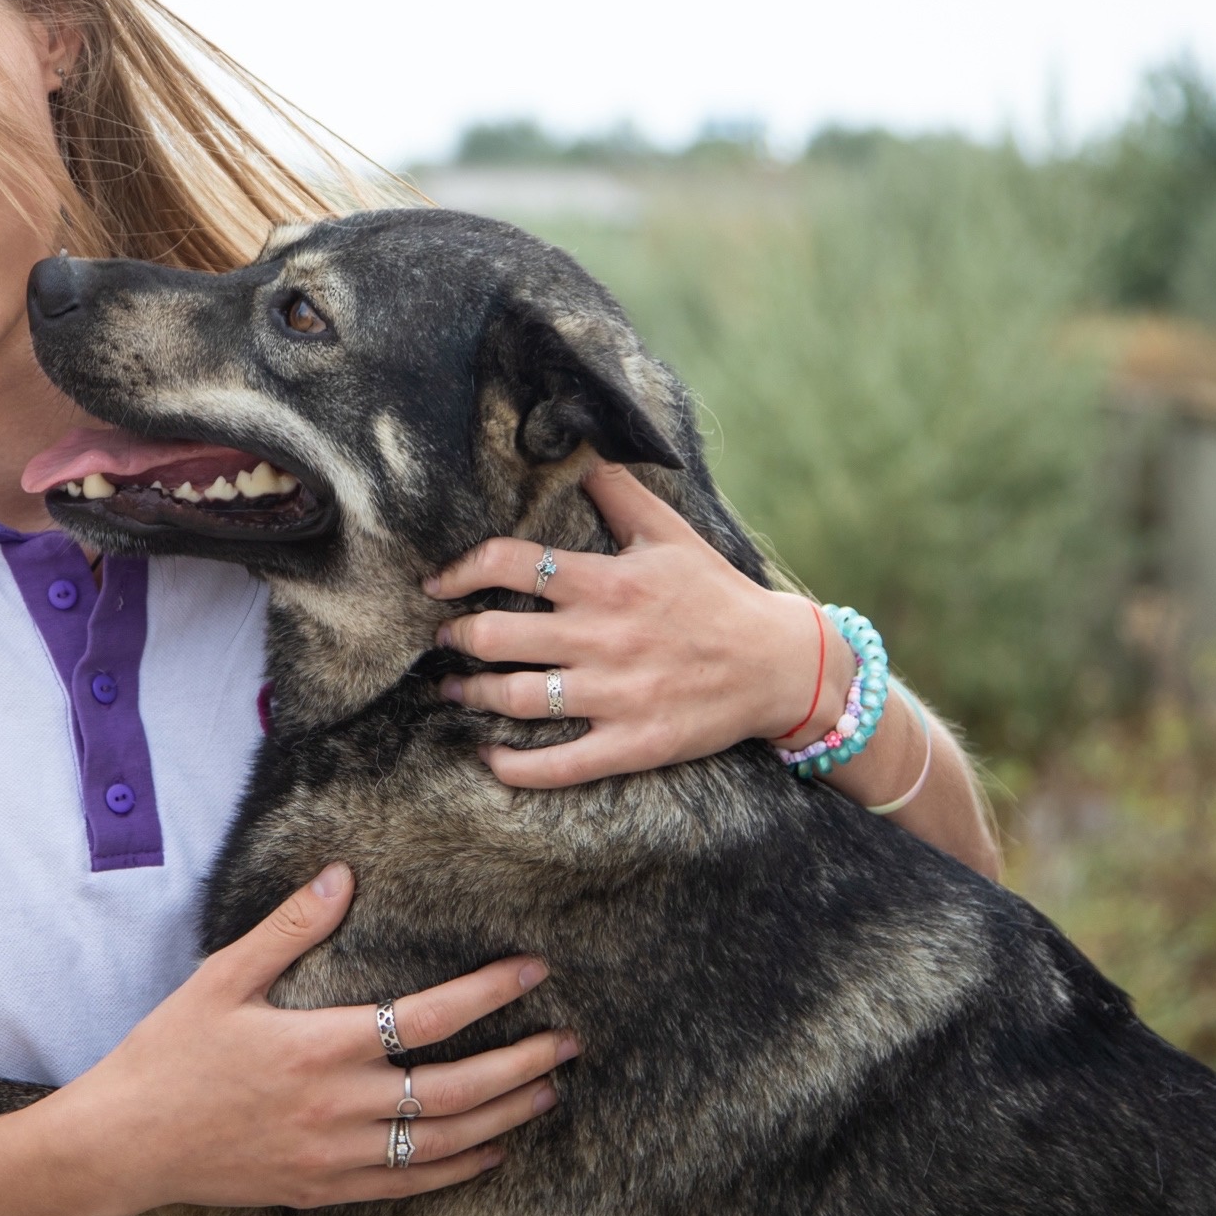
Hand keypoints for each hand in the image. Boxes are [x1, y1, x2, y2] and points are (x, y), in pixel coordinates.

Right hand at [56, 862, 573, 1215]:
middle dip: (521, 1065)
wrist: (125, 1143)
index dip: (489, 993)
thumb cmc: (169, 1054)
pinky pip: (409, 1184)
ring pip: (442, 1142)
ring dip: (503, 1118)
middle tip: (570, 1042)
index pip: (427, 1018)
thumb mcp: (222, 978)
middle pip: (454, 1089)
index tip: (533, 971)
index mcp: (320, 1046)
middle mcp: (339, 1106)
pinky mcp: (324, 1189)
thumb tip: (342, 876)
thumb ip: (288, 929)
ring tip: (548, 1093)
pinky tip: (490, 1152)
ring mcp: (335, 1156)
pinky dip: (458, 1169)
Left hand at [424, 462, 839, 788]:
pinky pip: (557, 764)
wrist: (778, 663)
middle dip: (456, 638)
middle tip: (443, 640)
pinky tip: (489, 757)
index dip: (460, 571)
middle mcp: (603, 637)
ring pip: (515, 698)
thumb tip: (577, 448)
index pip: (509, 564)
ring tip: (453, 689)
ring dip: (470, 694)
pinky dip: (513, 766)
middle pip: (497, 636)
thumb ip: (617, 491)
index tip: (437, 584)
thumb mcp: (669, 532)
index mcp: (606, 581)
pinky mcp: (632, 743)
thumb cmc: (717, 593)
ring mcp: (616, 695)